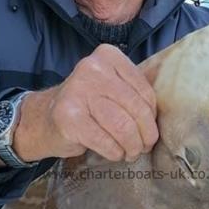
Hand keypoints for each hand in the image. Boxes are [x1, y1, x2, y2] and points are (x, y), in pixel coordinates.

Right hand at [13, 44, 158, 161]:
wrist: (44, 119)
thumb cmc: (86, 105)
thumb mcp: (110, 87)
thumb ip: (133, 92)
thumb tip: (164, 118)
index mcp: (107, 55)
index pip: (144, 90)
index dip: (152, 116)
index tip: (148, 129)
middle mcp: (92, 69)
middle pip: (136, 109)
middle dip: (145, 135)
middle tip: (143, 147)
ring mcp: (78, 92)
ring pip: (123, 127)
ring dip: (132, 147)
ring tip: (130, 153)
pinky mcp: (69, 118)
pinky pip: (107, 142)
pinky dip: (115, 152)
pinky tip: (113, 153)